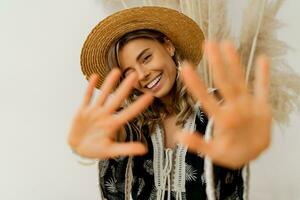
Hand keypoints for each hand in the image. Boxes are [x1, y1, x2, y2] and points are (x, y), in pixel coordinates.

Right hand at [68, 68, 152, 158]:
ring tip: (117, 71)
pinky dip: (89, 88)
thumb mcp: (111, 151)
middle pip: (117, 99)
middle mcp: (105, 115)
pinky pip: (87, 97)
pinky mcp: (83, 111)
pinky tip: (94, 77)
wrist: (78, 148)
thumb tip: (144, 150)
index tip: (150, 96)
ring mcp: (94, 112)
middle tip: (135, 74)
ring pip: (103, 95)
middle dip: (125, 87)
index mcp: (113, 125)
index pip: (128, 113)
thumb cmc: (95, 150)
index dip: (139, 105)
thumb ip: (126, 149)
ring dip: (109, 83)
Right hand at [176, 41, 271, 168]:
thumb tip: (178, 135)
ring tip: (226, 44)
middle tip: (208, 44)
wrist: (256, 156)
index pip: (206, 99)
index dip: (195, 83)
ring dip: (234, 62)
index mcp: (224, 122)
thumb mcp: (212, 152)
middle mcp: (238, 110)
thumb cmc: (231, 152)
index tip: (186, 66)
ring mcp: (252, 106)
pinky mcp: (264, 106)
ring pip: (241, 81)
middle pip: (225, 83)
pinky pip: (264, 88)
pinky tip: (263, 58)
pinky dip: (264, 74)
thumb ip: (197, 143)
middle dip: (216, 63)